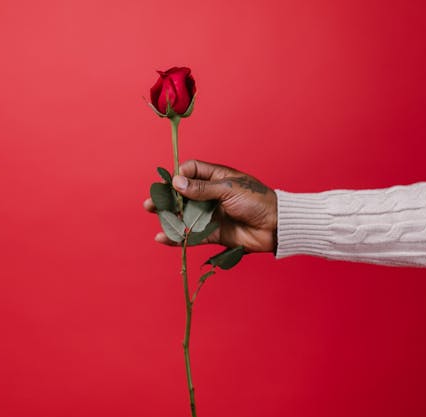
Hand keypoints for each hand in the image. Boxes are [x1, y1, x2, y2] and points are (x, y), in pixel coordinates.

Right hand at [144, 159, 277, 252]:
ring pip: (185, 215)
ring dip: (170, 217)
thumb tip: (176, 182)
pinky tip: (163, 237)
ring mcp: (212, 214)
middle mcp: (212, 195)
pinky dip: (178, 237)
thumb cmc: (257, 201)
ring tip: (156, 218)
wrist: (275, 226)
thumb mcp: (228, 189)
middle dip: (167, 198)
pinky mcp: (214, 233)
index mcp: (217, 177)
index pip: (191, 171)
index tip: (168, 182)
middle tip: (150, 203)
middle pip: (183, 195)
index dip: (178, 175)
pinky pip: (192, 234)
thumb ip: (201, 188)